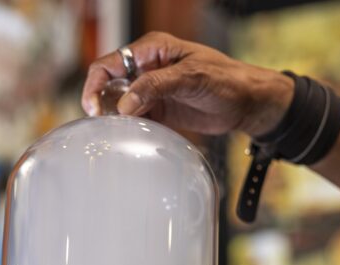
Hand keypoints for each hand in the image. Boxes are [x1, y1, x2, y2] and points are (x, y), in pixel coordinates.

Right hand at [81, 32, 293, 137]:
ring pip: (119, 105)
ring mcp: (151, 91)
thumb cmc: (225, 80)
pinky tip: (131, 139)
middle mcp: (146, 68)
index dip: (95, 84)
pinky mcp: (158, 111)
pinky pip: (134, 120)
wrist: (245, 103)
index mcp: (151, 50)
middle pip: (109, 85)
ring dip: (115, 120)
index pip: (109, 63)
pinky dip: (129, 130)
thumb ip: (156, 87)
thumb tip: (124, 104)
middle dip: (102, 105)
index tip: (94, 109)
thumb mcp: (190, 78)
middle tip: (105, 127)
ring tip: (118, 135)